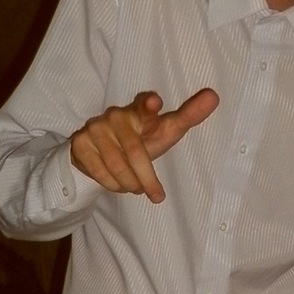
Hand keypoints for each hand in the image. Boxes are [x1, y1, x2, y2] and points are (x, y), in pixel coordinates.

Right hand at [70, 87, 218, 201]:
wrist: (102, 154)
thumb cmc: (142, 140)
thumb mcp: (165, 131)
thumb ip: (188, 116)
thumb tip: (214, 96)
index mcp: (139, 111)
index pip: (144, 105)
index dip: (148, 104)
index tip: (154, 102)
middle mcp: (116, 116)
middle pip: (134, 152)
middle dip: (147, 179)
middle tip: (157, 197)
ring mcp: (95, 128)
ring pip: (116, 166)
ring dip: (130, 184)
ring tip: (136, 189)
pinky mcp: (79, 143)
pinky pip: (99, 172)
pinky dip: (112, 185)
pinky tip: (118, 185)